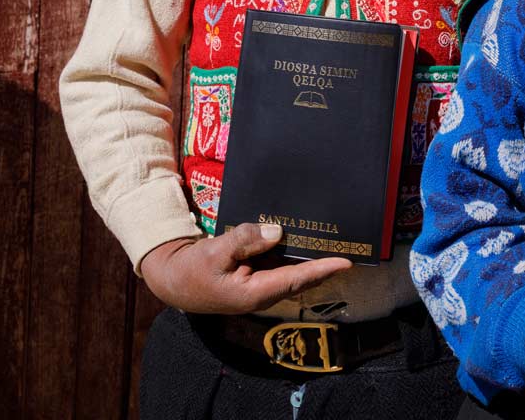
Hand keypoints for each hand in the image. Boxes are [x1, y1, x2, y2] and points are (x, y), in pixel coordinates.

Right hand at [140, 223, 350, 314]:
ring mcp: (260, 285)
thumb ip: (245, 240)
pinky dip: (293, 252)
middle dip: (324, 263)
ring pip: (292, 270)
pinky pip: (280, 264)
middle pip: (301, 277)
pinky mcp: (255, 276)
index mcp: (255, 293)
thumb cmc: (191, 270)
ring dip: (311, 257)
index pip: (296, 280)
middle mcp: (263, 292)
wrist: (173, 280)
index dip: (322, 270)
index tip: (346, 262)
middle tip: (351, 246)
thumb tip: (277, 232)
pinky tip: (304, 237)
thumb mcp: (214, 252)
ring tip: (335, 238)